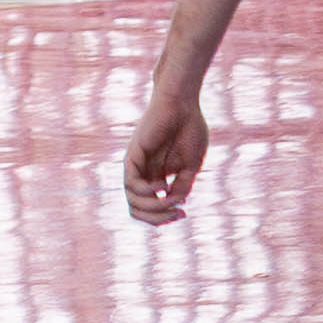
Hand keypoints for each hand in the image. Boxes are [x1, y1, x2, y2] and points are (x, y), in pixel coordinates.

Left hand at [122, 85, 209, 225]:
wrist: (183, 104)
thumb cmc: (189, 129)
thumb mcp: (191, 164)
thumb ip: (182, 185)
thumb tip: (174, 203)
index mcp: (157, 176)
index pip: (150, 207)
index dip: (164, 216)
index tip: (184, 214)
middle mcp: (143, 174)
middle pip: (137, 209)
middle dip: (157, 218)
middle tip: (178, 214)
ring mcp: (137, 166)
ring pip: (132, 200)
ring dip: (152, 208)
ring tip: (170, 202)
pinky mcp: (132, 156)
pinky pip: (131, 183)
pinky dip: (146, 191)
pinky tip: (163, 185)